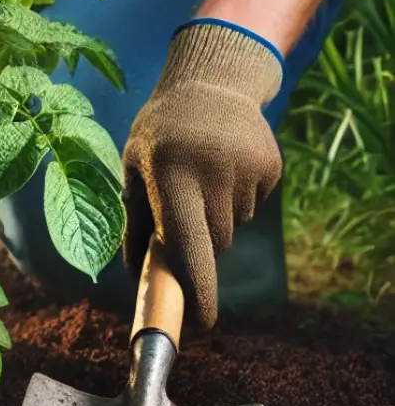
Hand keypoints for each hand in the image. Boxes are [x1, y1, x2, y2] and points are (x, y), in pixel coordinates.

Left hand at [122, 21, 283, 326]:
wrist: (210, 82)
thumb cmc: (158, 134)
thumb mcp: (134, 168)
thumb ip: (135, 223)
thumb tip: (138, 279)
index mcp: (171, 175)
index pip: (187, 244)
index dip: (195, 287)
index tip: (202, 323)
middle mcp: (212, 174)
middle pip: (212, 242)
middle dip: (197, 240)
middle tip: (184, 203)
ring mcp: (247, 169)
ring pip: (233, 227)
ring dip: (216, 216)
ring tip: (202, 174)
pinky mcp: (271, 167)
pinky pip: (253, 206)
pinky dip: (237, 198)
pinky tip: (224, 165)